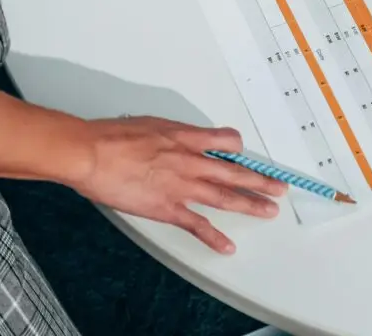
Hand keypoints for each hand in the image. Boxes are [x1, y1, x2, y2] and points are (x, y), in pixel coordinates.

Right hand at [71, 117, 286, 253]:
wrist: (92, 153)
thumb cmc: (113, 136)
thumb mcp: (150, 124)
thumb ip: (169, 134)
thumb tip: (173, 138)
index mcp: (187, 137)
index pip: (226, 141)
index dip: (237, 149)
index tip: (242, 155)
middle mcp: (191, 161)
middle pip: (235, 171)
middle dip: (260, 180)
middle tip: (279, 187)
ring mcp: (182, 186)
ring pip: (225, 196)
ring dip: (251, 204)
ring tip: (270, 210)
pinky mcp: (168, 208)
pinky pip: (197, 224)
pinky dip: (214, 237)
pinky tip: (228, 246)